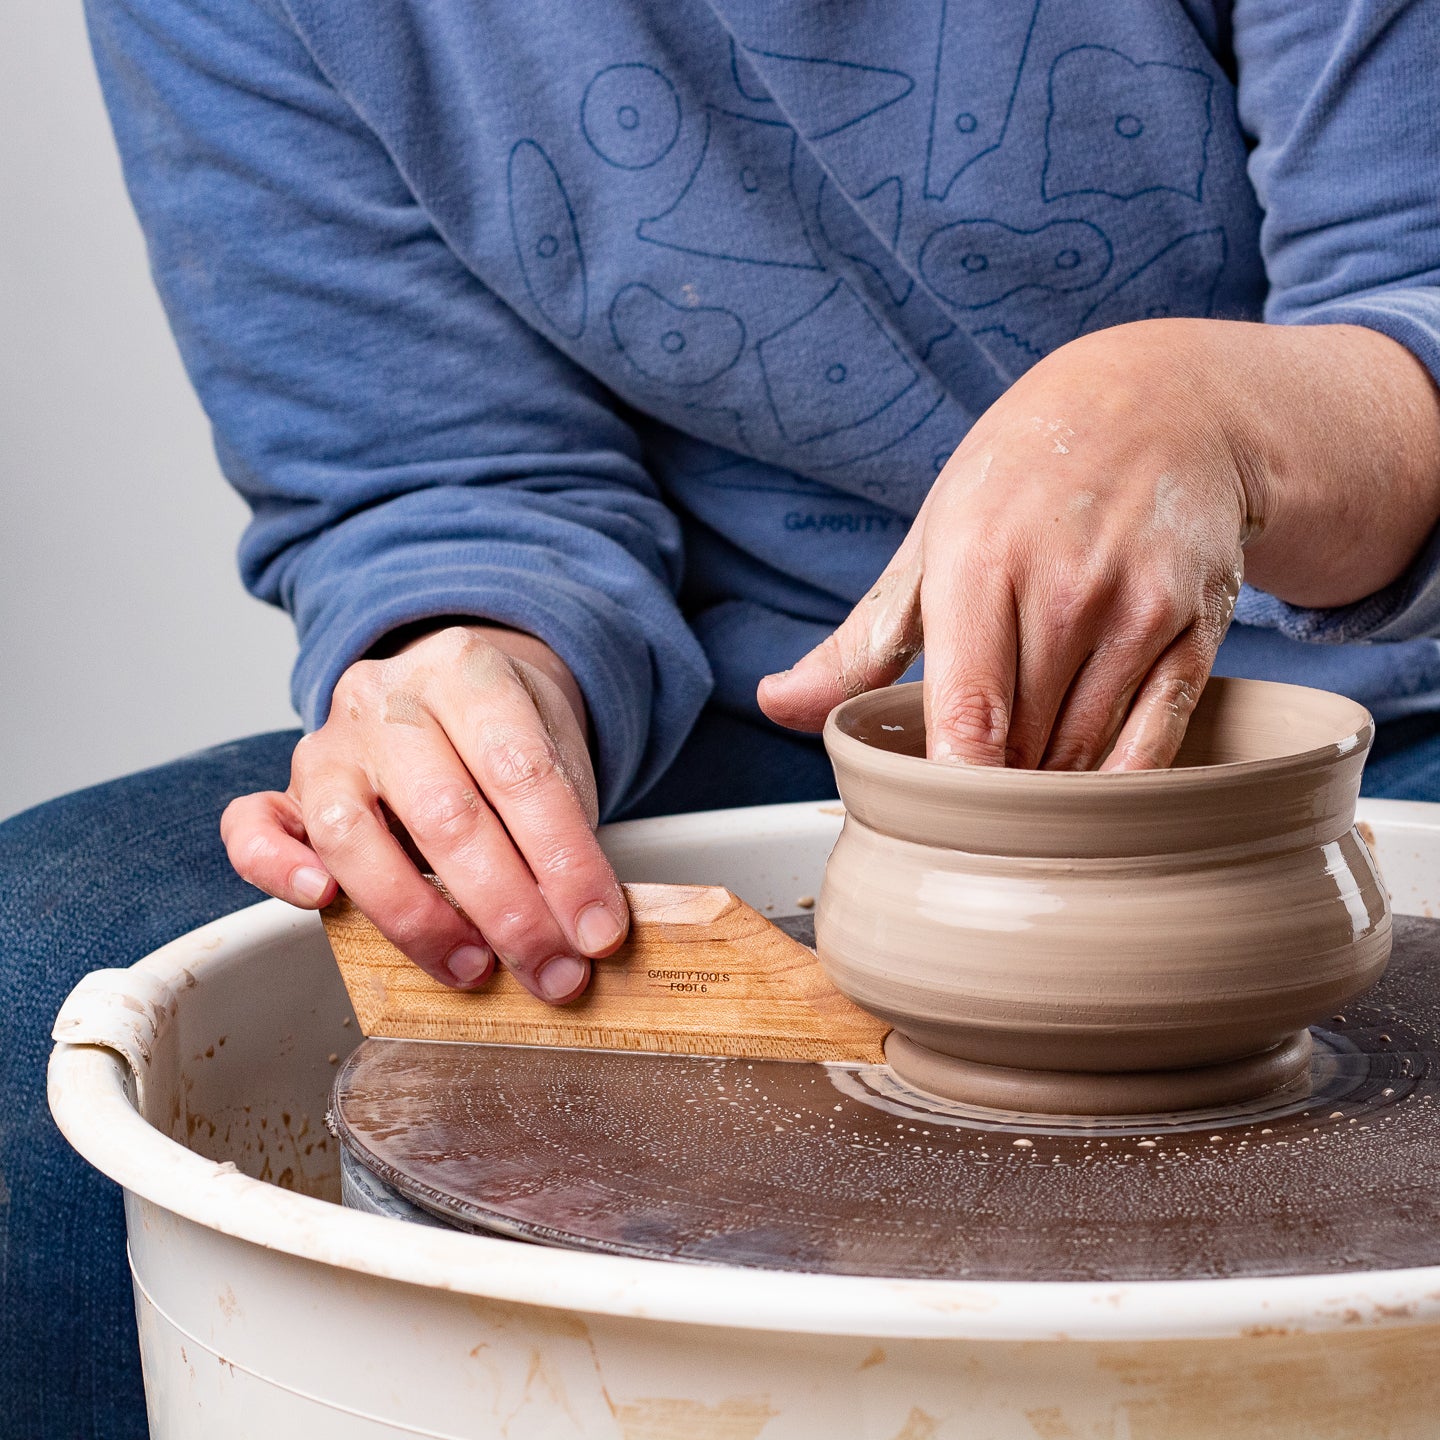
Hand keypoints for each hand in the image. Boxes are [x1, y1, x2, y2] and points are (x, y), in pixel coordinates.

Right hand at [221, 624, 625, 1001]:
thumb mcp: (558, 753)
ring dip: (421, 919)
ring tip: (476, 968)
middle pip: (445, 813)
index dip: (568, 864)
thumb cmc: (509, 736)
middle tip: (554, 970)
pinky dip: (277, 870)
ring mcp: (330, 742)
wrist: (458, 689)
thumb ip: (565, 827)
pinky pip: (254, 825)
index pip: (524, 774)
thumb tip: (585, 929)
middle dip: (510, 910)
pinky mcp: (287, 787)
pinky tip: (322, 904)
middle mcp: (389, 699)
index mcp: (469, 669)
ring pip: (351, 834)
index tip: (601, 932)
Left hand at [760, 320, 1252, 769]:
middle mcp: (1067, 588)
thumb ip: (857, 642)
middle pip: (1025, 748)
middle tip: (965, 809)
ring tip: (1019, 795)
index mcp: (979, 564)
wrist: (1163, 404)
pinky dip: (1124, 780)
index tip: (935, 829)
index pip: (969, 715)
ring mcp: (1143, 608)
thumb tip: (776, 705)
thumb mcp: (930, 543)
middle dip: (992, 794)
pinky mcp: (1200, 627)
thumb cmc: (1019, 481)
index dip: (954, 789)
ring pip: (1089, 752)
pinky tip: (1092, 791)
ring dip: (1051, 791)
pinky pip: (1160, 737)